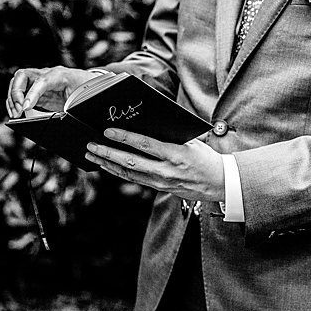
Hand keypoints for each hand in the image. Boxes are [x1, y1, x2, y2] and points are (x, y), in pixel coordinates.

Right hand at [6, 66, 96, 116]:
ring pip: (17, 83)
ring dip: (12, 99)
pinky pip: (19, 92)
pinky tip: (16, 112)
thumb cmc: (85, 89)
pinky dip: (14, 102)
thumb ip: (69, 106)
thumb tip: (58, 118)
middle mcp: (46, 74)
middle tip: (19, 110)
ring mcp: (38, 81)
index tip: (25, 108)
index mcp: (60, 75)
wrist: (89, 84)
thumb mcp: (81, 98)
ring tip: (15, 114)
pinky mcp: (35, 90)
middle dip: (16, 94)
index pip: (42, 81)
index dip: (32, 94)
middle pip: (22, 76)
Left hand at [85, 128, 224, 201]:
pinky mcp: (159, 188)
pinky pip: (134, 179)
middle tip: (90, 144)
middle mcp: (167, 170)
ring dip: (107, 163)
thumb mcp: (191, 141)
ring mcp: (161, 182)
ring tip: (92, 154)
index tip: (108, 131)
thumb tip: (143, 122)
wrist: (220, 182)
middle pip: (131, 161)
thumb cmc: (205, 157)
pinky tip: (106, 164)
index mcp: (176, 154)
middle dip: (108, 153)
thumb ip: (168, 134)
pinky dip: (117, 171)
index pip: (146, 145)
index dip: (125, 138)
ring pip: (128, 173)